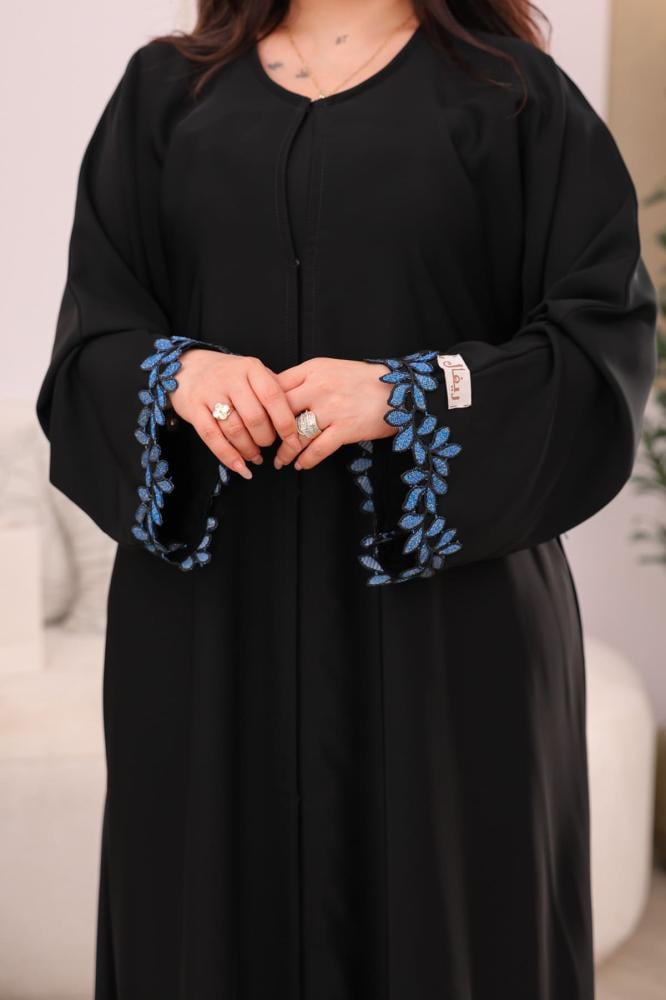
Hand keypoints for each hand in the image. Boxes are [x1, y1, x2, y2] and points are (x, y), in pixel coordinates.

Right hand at [168, 350, 301, 478]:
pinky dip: (228, 457)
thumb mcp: (253, 373)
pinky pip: (212, 438)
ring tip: (255, 456)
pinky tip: (240, 468)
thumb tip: (297, 419)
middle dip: (265, 439)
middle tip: (268, 445)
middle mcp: (230, 378)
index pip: (273, 397)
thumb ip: (273, 390)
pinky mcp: (193, 408)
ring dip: (248, 449)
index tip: (294, 441)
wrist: (188, 369)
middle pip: (254, 417)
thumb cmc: (230, 376)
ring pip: (234, 429)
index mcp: (251, 368)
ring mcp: (210, 393)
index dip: (286, 423)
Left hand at [272, 357, 394, 469]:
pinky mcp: (345, 429)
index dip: (263, 406)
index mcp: (312, 370)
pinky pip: (318, 449)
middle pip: (281, 412)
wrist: (399, 389)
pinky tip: (300, 465)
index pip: (275, 387)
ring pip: (296, 434)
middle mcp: (318, 387)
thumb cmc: (361, 380)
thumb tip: (275, 394)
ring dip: (284, 452)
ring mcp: (332, 409)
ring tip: (279, 461)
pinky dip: (306, 460)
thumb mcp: (329, 369)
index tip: (258, 420)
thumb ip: (304, 379)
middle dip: (269, 432)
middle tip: (264, 445)